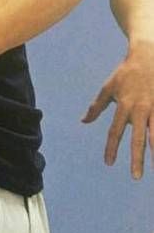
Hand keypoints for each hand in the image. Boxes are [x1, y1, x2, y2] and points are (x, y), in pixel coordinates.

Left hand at [82, 42, 153, 178]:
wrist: (148, 56)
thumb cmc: (125, 74)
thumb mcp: (108, 87)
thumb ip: (97, 106)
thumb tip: (83, 121)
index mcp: (124, 105)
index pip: (115, 131)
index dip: (111, 147)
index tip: (109, 163)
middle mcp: (140, 109)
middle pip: (137, 138)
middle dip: (137, 158)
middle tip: (136, 176)